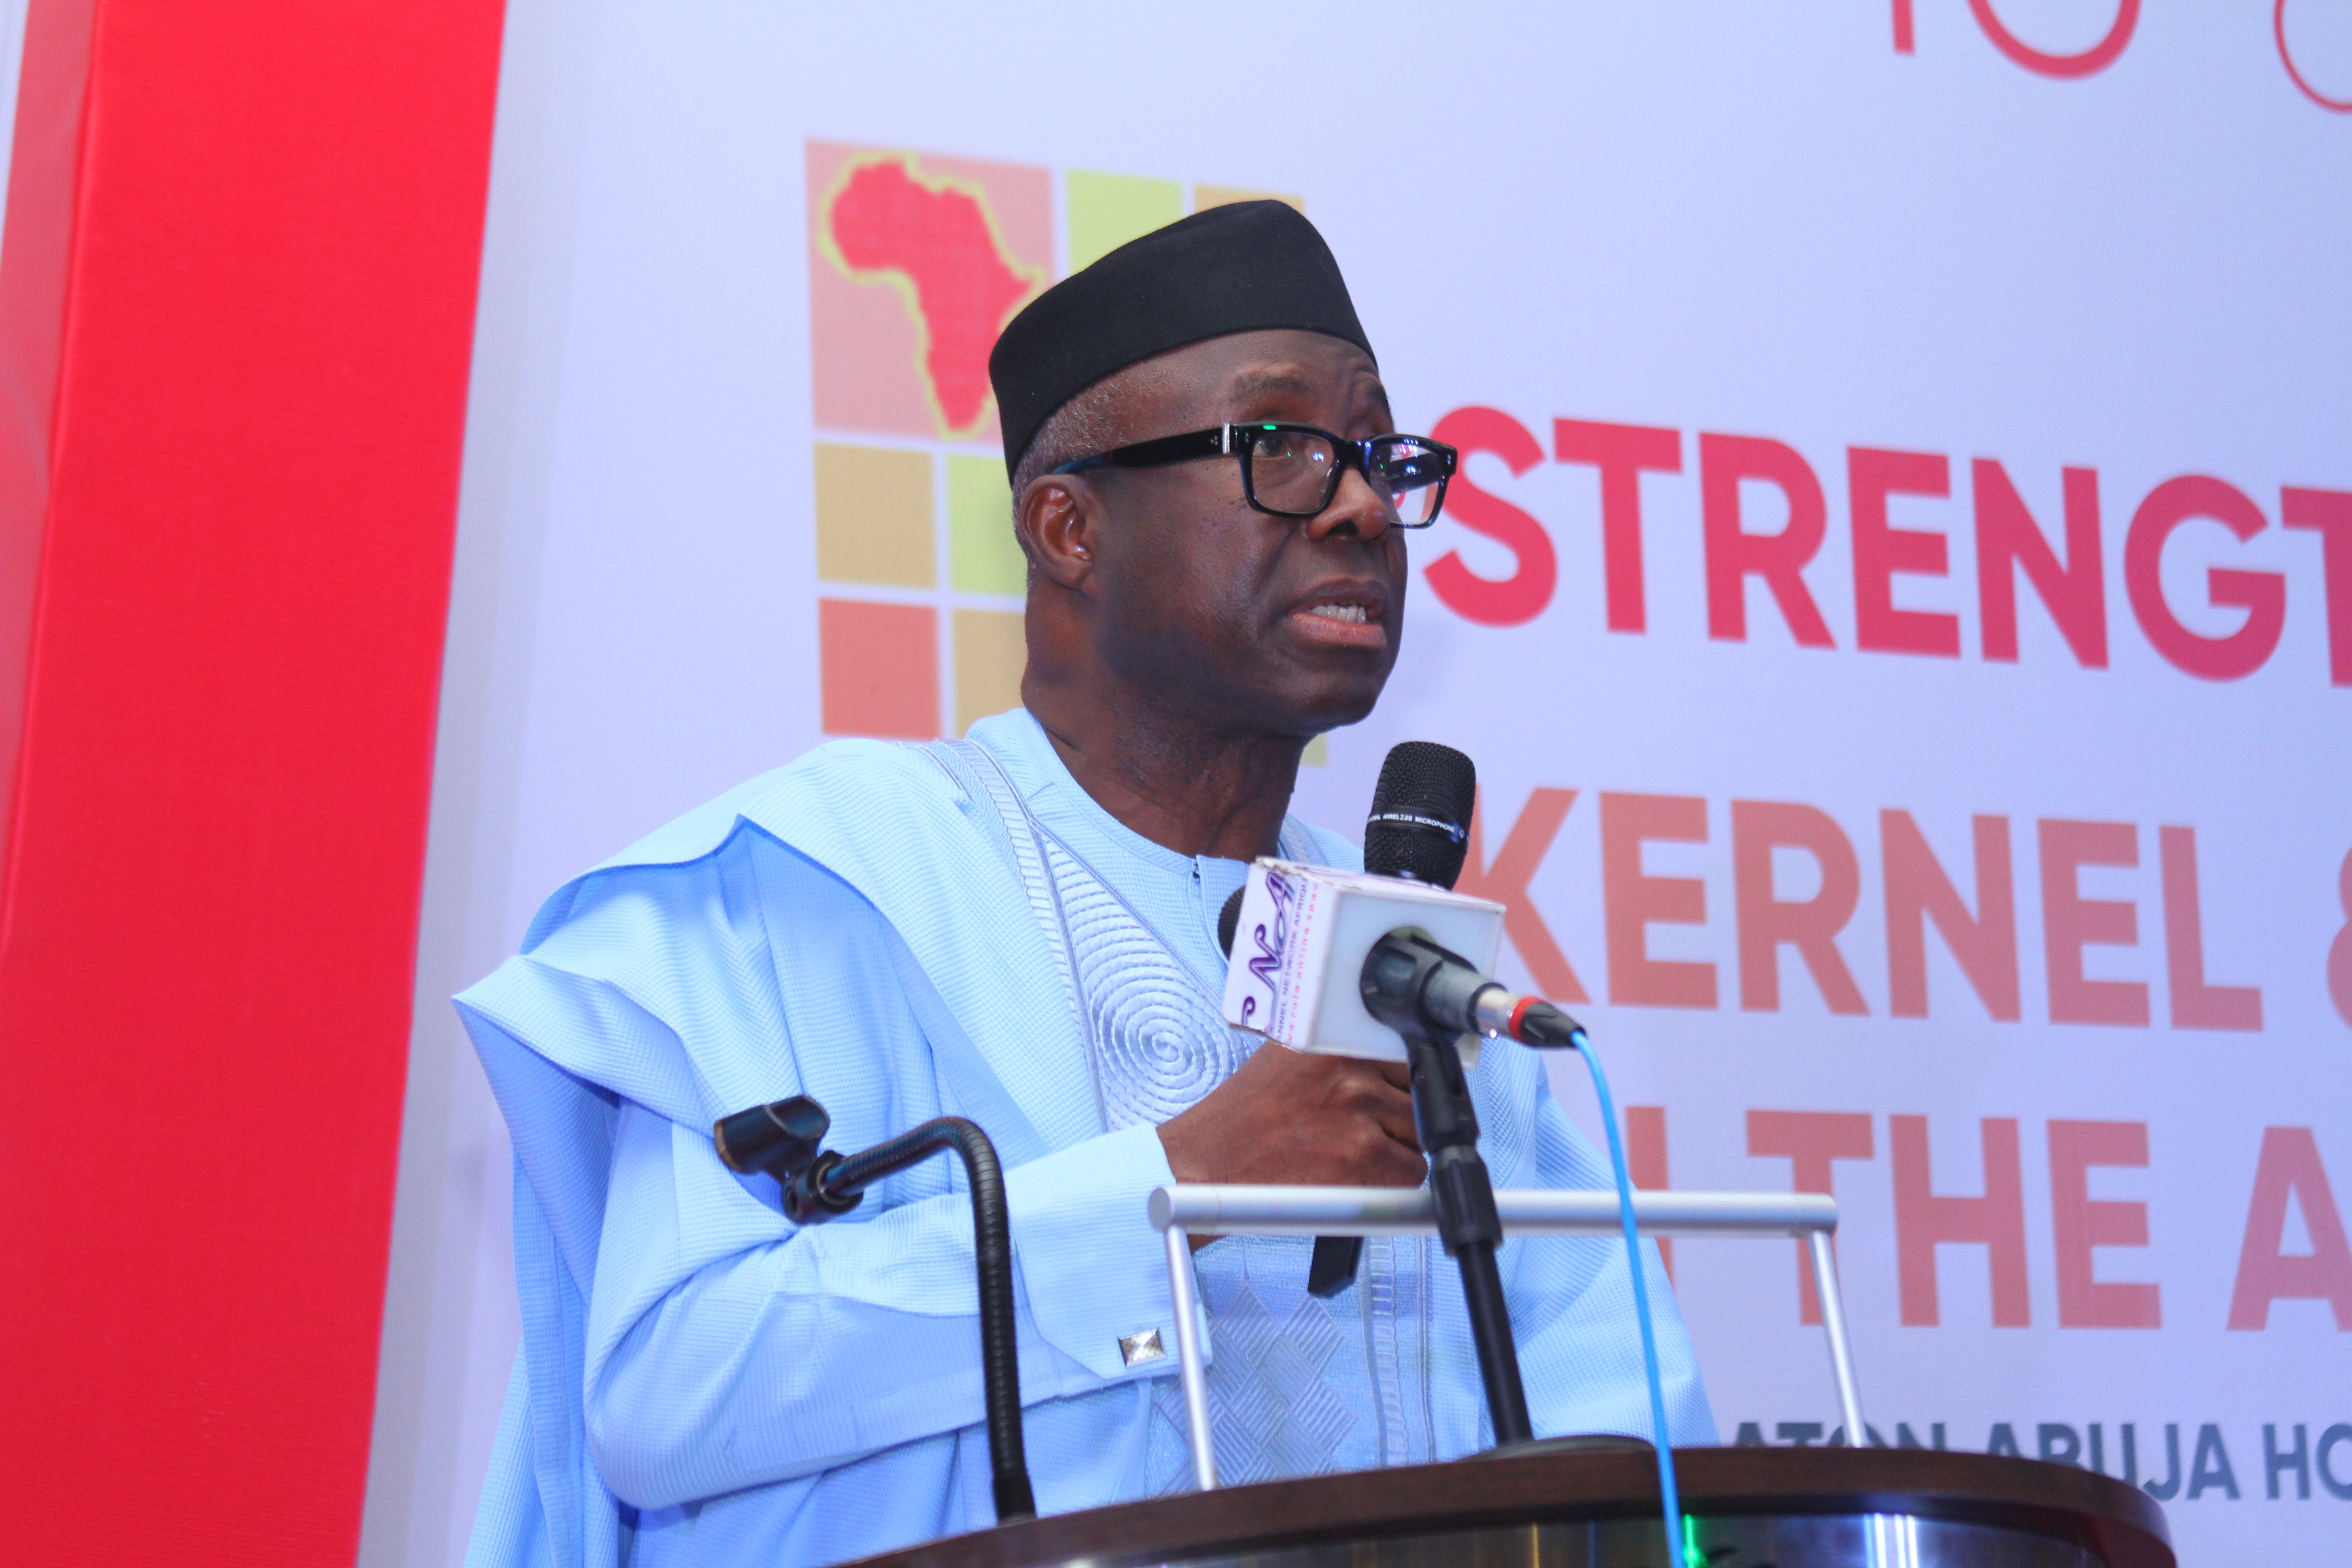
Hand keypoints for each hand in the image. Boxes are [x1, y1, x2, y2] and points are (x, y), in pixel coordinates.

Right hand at [1157, 1045, 1425, 1194]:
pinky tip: (1350, 1177)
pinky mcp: (1364, 1155)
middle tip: (1354, 1131)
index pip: (1407, 1052)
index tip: (1391, 1094)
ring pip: (1419, 1135)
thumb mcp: (1291, 1060)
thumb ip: (1340, 1054)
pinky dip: (1391, 1185)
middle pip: (1420, 1094)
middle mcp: (1349, 1067)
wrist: (1207, 1166)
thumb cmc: (1245, 1120)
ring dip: (1395, 1151)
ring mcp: (1359, 1110)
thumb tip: (1396, 1057)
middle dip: (1397, 1117)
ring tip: (1345, 1153)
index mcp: (1332, 1038)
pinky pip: (1412, 1173)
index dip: (1400, 1082)